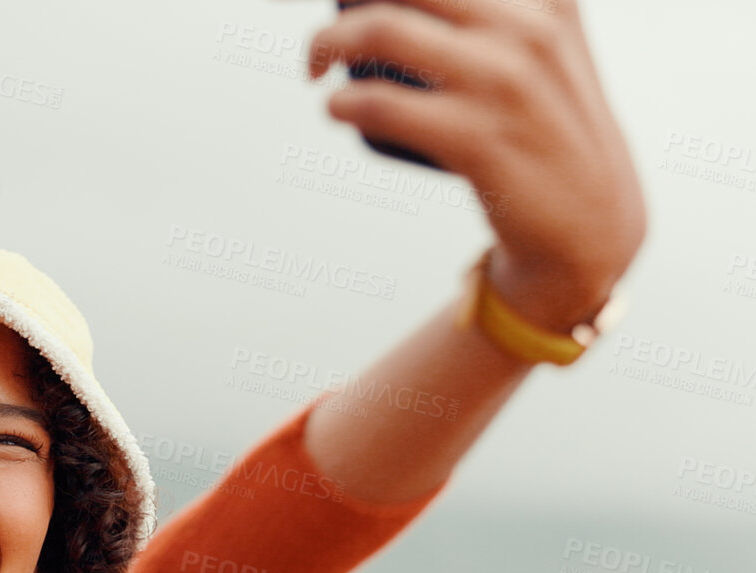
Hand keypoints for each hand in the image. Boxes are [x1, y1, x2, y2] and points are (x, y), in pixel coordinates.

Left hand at [309, 0, 646, 329]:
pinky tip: (337, 108)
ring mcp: (504, 82)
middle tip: (328, 35)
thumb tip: (395, 8)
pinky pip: (381, 105)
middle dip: (349, 2)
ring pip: (382, 31)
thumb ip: (494, 18)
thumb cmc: (544, 130)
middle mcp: (528, 28)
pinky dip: (343, 103)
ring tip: (316, 68)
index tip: (355, 2)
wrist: (589, 219)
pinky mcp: (479, 139)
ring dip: (327, 43)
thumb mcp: (543, 50)